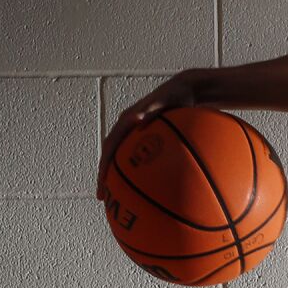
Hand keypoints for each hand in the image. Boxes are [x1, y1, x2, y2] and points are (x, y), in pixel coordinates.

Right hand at [96, 69, 212, 201]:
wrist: (185, 89)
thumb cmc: (177, 94)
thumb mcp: (165, 99)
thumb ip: (151, 109)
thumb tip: (137, 119)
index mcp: (127, 121)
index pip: (110, 146)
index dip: (104, 164)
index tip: (102, 182)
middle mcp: (127, 129)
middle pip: (110, 156)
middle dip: (104, 177)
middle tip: (103, 197)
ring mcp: (136, 134)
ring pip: (121, 159)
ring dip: (117, 177)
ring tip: (117, 198)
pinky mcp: (146, 139)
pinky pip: (137, 158)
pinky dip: (136, 172)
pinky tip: (146, 189)